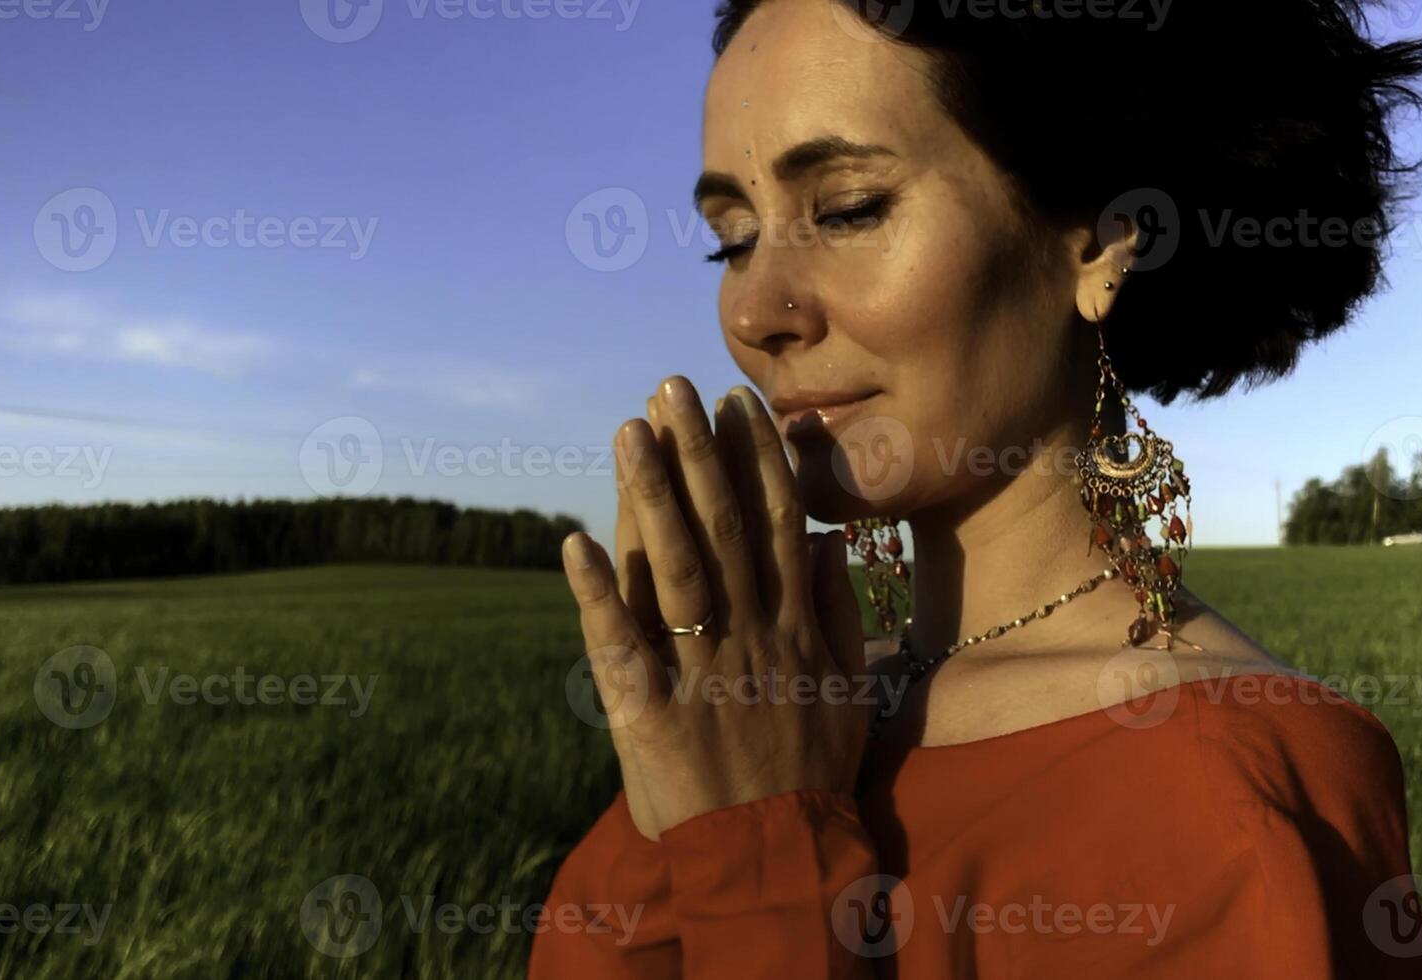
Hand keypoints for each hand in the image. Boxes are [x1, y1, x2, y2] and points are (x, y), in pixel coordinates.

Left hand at [562, 375, 868, 841]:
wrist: (774, 857)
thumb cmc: (812, 770)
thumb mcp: (850, 688)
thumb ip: (837, 611)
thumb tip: (820, 539)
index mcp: (794, 628)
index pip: (776, 524)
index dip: (757, 458)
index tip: (740, 402)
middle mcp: (748, 637)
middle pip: (722, 528)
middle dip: (697, 452)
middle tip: (673, 386)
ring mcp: (698, 671)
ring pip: (673, 569)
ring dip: (648, 495)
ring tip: (628, 430)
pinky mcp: (648, 712)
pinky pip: (618, 645)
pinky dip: (594, 593)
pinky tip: (571, 540)